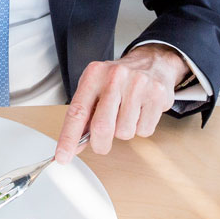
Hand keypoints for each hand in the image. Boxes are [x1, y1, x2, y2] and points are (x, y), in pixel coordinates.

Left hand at [54, 44, 188, 163]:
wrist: (153, 62)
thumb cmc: (119, 78)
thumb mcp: (96, 87)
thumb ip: (85, 114)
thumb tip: (74, 145)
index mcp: (94, 74)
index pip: (77, 111)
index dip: (69, 138)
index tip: (62, 156)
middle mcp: (115, 77)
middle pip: (102, 127)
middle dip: (100, 144)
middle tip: (101, 144)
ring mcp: (138, 85)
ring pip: (124, 132)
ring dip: (123, 132)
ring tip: (126, 114)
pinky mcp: (156, 96)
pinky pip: (144, 131)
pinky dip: (140, 129)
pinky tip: (140, 112)